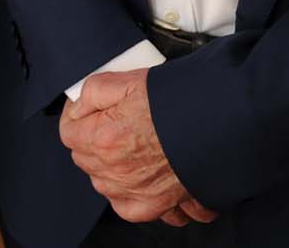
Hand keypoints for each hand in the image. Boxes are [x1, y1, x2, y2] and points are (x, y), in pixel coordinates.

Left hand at [58, 70, 212, 224]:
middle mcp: (116, 173)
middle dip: (96, 140)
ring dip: (115, 169)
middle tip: (119, 122)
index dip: (78, 116)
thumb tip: (79, 102)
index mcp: (103, 140)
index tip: (88, 109)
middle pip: (87, 159)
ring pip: (108, 185)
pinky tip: (149, 176)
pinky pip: (137, 208)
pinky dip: (139, 195)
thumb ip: (93, 91)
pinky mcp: (160, 205)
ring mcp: (137, 193)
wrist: (220, 121)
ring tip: (136, 147)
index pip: (69, 133)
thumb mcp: (127, 80)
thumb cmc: (178, 102)